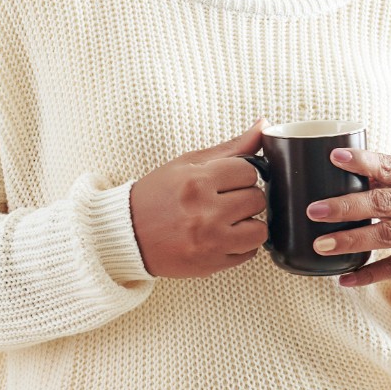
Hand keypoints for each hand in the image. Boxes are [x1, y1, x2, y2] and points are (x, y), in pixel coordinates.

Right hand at [126, 127, 268, 276]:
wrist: (125, 234)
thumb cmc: (156, 196)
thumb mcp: (187, 164)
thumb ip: (231, 147)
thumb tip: (265, 125)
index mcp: (196, 182)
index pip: (250, 171)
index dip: (240, 175)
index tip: (226, 180)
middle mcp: (204, 212)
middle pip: (257, 199)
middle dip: (243, 197)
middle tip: (223, 200)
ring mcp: (209, 241)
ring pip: (259, 229)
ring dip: (248, 224)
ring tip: (227, 220)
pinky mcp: (211, 264)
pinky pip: (249, 253)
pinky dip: (240, 245)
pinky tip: (220, 237)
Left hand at [308, 145, 390, 288]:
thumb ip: (383, 183)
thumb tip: (326, 177)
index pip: (390, 166)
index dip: (362, 161)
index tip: (333, 157)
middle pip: (384, 202)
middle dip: (346, 207)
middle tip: (314, 211)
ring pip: (387, 235)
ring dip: (351, 240)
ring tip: (320, 245)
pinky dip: (368, 274)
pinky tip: (344, 278)